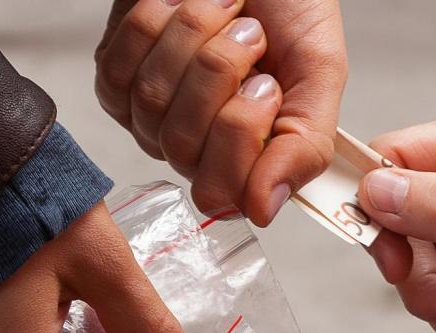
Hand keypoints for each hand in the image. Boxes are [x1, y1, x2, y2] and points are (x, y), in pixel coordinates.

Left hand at [94, 0, 346, 223]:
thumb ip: (305, 144)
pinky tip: (180, 3)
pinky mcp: (116, 79)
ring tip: (223, 6)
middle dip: (220, 71)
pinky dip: (153, 23)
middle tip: (250, 32)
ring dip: (191, 36)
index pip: (221, 191)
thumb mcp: (319, 71)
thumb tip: (266, 210)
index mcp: (247, 159)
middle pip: (183, 145)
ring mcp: (151, 117)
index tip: (267, 83)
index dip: (241, 132)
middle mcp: (195, 149)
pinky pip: (119, 68)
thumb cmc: (289, 8)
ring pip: (151, 100)